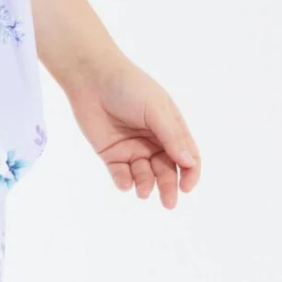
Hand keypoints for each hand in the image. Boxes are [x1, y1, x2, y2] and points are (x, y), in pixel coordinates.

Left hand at [65, 53, 200, 208]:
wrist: (92, 79)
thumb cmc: (129, 87)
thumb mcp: (156, 110)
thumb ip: (172, 136)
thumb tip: (189, 162)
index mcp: (170, 129)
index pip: (186, 157)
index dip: (190, 173)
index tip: (187, 187)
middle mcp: (154, 141)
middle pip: (166, 170)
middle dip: (168, 187)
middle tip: (168, 203)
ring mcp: (132, 149)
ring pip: (144, 175)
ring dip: (146, 185)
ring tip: (143, 191)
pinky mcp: (111, 154)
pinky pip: (120, 174)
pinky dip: (124, 182)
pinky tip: (125, 183)